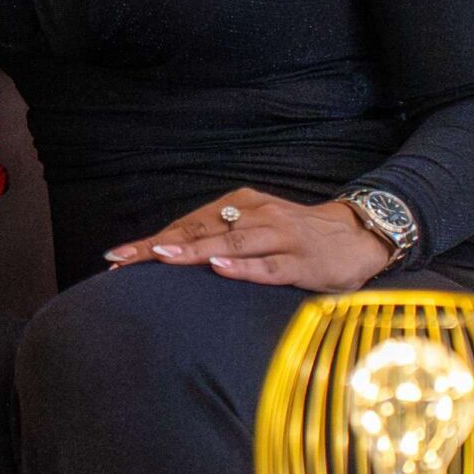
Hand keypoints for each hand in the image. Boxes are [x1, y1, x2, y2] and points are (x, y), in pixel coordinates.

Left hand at [103, 188, 394, 292]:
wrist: (357, 235)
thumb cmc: (296, 235)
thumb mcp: (256, 228)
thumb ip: (220, 238)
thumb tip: (170, 255)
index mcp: (240, 205)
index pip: (187, 224)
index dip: (152, 241)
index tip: (117, 256)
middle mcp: (255, 215)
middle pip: (199, 231)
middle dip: (157, 247)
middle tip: (121, 259)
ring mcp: (278, 237)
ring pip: (229, 243)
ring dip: (193, 250)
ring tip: (160, 257)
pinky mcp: (300, 261)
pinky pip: (267, 265)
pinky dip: (242, 267)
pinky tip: (219, 268)